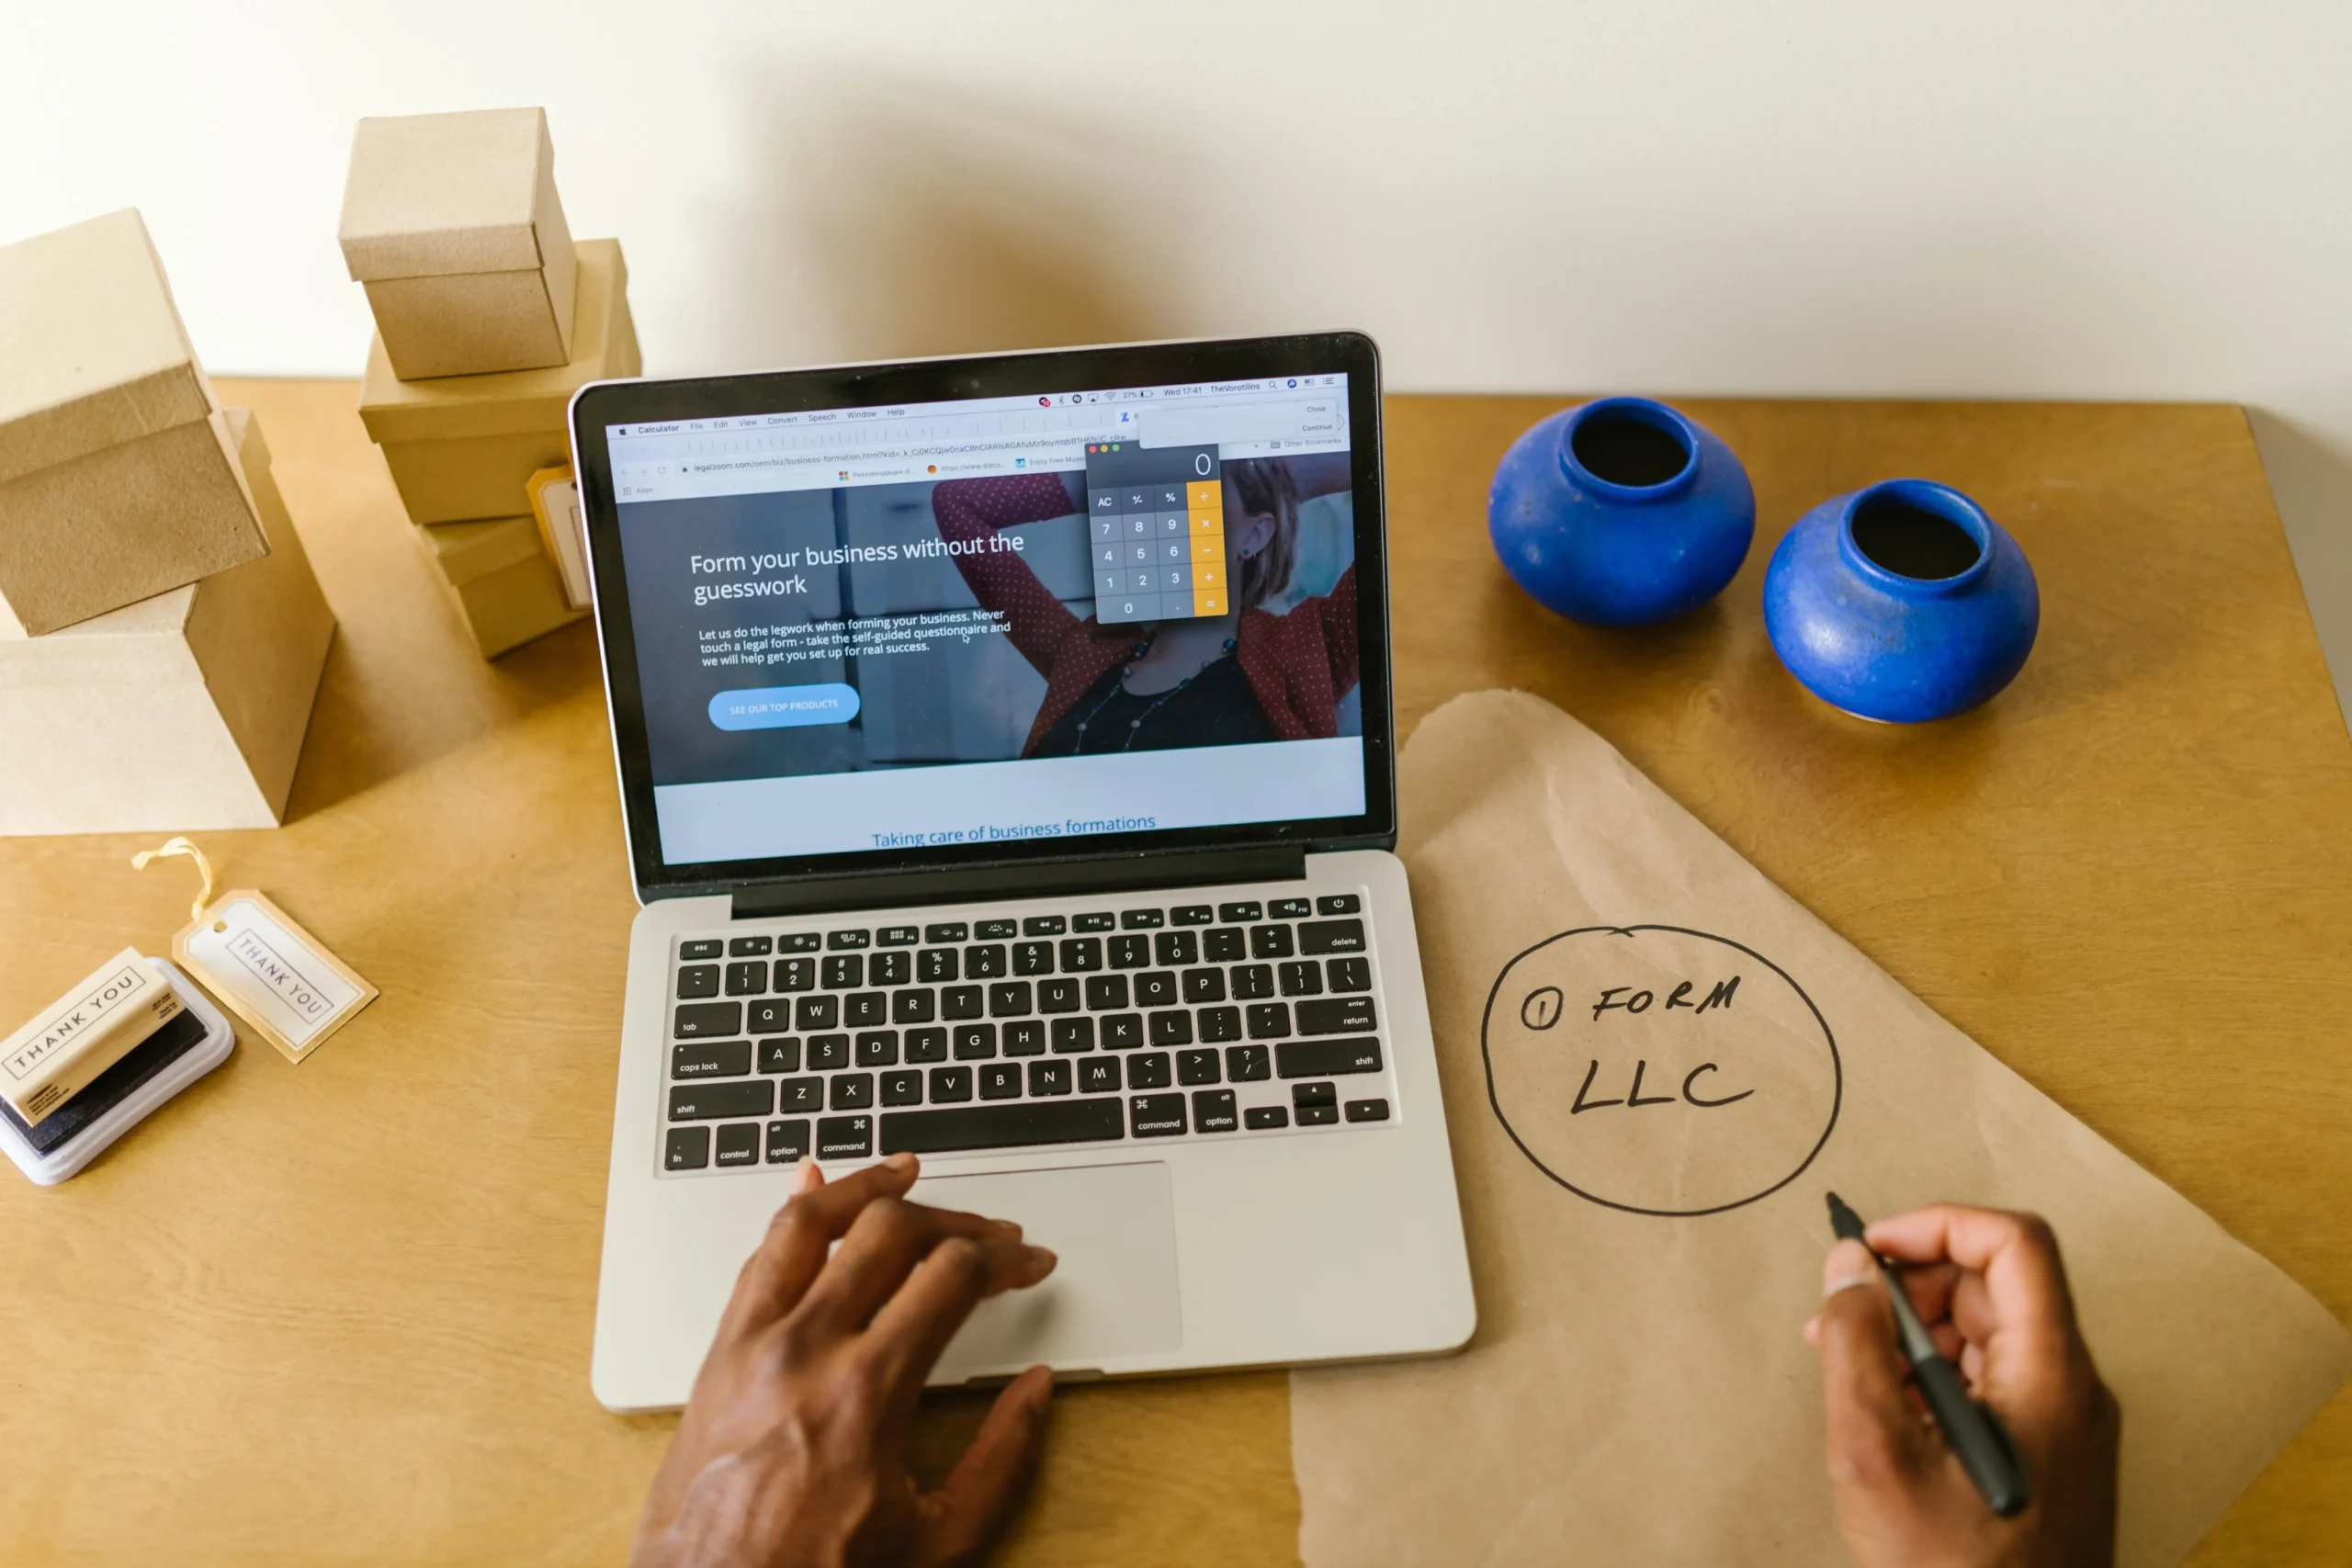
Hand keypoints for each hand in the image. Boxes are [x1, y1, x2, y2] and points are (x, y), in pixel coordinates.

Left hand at [632, 1154, 1058, 1567]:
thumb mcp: (936, 1541)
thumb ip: (1001, 1460)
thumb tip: (1036, 1390)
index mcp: (865, 1394)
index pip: (950, 1276)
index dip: (1004, 1258)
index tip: (1028, 1263)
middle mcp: (803, 1351)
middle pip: (891, 1233)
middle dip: (957, 1221)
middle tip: (989, 1236)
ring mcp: (751, 1346)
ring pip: (810, 1222)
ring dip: (867, 1186)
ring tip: (907, 1173)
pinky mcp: (716, 1355)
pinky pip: (756, 1258)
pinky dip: (793, 1214)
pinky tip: (815, 1190)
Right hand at [1803, 1204, 2119, 1567]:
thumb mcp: (1876, 1451)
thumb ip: (1855, 1345)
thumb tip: (1850, 1266)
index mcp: (2052, 1377)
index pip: (2013, 1244)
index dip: (1936, 1225)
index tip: (1870, 1250)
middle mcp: (2075, 1389)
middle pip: (1994, 1284)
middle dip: (1909, 1286)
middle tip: (1839, 1321)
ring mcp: (2067, 1424)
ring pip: (1989, 1330)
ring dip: (1914, 1331)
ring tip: (1854, 1375)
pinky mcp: (2051, 1453)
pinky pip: (1992, 1378)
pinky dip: (1934, 1374)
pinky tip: (1889, 1415)